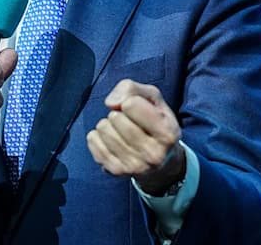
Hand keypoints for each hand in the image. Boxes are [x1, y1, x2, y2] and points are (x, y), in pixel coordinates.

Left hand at [86, 79, 184, 194]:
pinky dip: (98, 136)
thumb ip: (133, 89)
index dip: (130, 101)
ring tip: (121, 133)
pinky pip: (92, 140)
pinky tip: (112, 142)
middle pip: (115, 117)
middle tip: (129, 123)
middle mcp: (153, 154)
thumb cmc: (156, 123)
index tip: (138, 110)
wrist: (161, 163)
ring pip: (103, 128)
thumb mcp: (153, 99)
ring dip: (109, 125)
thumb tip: (110, 103)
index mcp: (168, 133)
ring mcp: (134, 166)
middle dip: (118, 114)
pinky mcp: (116, 171)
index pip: (131, 104)